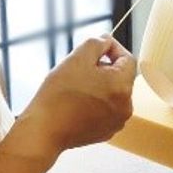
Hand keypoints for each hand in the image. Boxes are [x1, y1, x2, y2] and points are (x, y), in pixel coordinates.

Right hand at [16, 36, 135, 153]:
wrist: (45, 129)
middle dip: (104, 67)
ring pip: (113, 92)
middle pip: (121, 76)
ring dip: (100, 84)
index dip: (112, 48)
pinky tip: (78, 101)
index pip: (128, 58)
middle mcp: (125, 106)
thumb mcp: (77, 57)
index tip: (97, 48)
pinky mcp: (106, 131)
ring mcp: (116, 121)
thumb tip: (106, 40)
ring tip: (78, 85)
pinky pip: (107, 108)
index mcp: (122, 86)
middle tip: (81, 67)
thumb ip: (97, 43)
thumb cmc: (59, 94)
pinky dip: (97, 101)